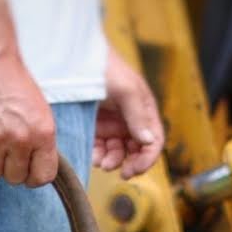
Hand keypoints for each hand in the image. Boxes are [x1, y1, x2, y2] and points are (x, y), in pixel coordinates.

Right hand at [0, 48, 57, 186]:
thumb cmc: (16, 87)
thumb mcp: (41, 114)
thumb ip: (40, 144)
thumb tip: (35, 174)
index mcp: (43, 133)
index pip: (42, 177)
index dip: (33, 176)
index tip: (26, 167)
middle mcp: (21, 138)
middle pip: (15, 178)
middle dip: (9, 167)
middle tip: (4, 148)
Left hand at [93, 46, 163, 178]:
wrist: (77, 59)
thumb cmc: (106, 69)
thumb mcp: (126, 90)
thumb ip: (138, 116)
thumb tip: (148, 141)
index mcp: (144, 111)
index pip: (154, 141)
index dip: (147, 158)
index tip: (135, 169)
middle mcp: (131, 121)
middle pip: (137, 151)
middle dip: (129, 163)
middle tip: (120, 172)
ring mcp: (112, 125)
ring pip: (118, 153)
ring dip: (113, 162)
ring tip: (102, 162)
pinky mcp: (95, 129)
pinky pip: (101, 149)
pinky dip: (99, 156)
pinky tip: (94, 156)